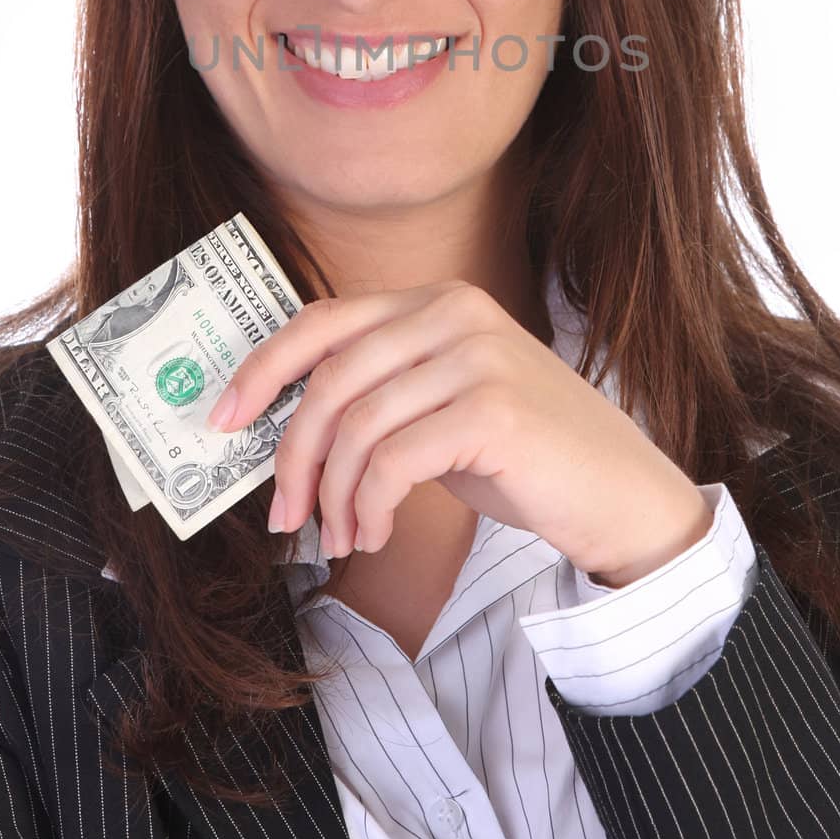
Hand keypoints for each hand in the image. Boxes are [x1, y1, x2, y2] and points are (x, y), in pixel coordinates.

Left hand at [207, 280, 711, 580]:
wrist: (618, 492)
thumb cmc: (523, 455)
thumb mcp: (442, 405)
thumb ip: (380, 394)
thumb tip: (282, 427)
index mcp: (437, 300)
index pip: (324, 319)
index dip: (263, 367)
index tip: (221, 418)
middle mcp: (454, 314)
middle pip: (330, 378)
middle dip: (291, 454)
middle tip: (282, 517)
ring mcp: (476, 357)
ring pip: (356, 426)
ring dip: (330, 496)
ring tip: (339, 537)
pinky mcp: (492, 411)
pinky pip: (391, 463)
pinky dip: (366, 507)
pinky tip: (373, 534)